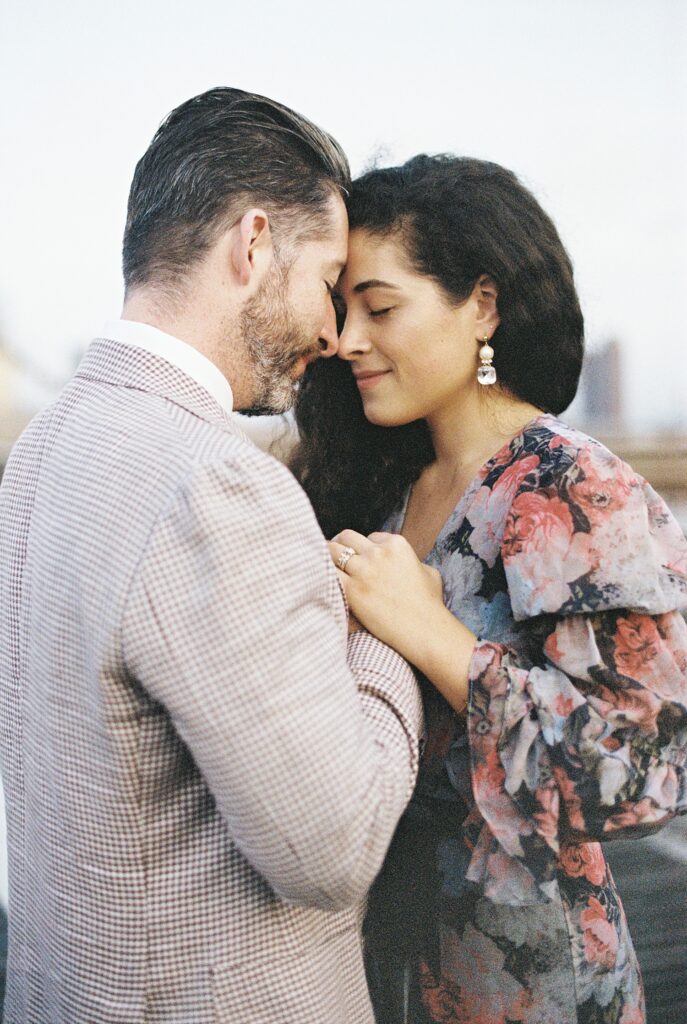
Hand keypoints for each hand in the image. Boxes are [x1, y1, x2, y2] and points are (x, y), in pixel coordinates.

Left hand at [329, 530, 443, 656]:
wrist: (424, 630)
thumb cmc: (430, 604)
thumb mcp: (429, 572)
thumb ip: (414, 561)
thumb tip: (408, 563)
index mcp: (396, 544)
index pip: (370, 537)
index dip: (364, 547)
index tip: (360, 557)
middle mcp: (378, 553)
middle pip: (347, 537)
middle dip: (340, 543)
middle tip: (334, 554)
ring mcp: (364, 570)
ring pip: (332, 550)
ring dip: (327, 555)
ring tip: (322, 562)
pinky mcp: (352, 590)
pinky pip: (328, 573)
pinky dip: (323, 573)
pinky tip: (321, 578)